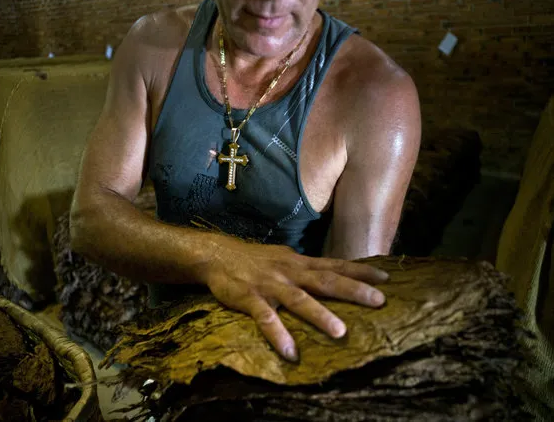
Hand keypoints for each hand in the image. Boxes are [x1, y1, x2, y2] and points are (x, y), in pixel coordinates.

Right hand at [203, 239, 388, 361]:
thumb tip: (332, 272)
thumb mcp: (285, 258)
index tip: (387, 278)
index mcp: (299, 263)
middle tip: (379, 301)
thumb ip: (307, 267)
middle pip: (325, 280)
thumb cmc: (255, 259)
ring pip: (299, 300)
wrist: (218, 254)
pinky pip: (266, 318)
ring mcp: (270, 285)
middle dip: (353, 290)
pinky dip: (278, 334)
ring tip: (340, 331)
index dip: (360, 271)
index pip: (335, 265)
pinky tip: (290, 352)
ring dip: (320, 315)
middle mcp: (290, 272)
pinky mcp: (250, 298)